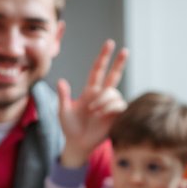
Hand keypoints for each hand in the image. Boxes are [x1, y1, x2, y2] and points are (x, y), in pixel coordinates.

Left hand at [57, 39, 127, 167]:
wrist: (78, 144)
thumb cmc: (70, 128)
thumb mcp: (63, 111)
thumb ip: (63, 96)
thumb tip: (61, 81)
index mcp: (89, 91)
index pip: (98, 70)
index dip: (103, 57)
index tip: (110, 43)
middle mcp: (102, 95)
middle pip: (113, 75)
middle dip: (119, 62)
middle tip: (125, 50)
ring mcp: (110, 105)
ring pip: (113, 92)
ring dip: (103, 100)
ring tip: (93, 112)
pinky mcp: (116, 115)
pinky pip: (118, 104)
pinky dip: (109, 108)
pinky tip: (101, 115)